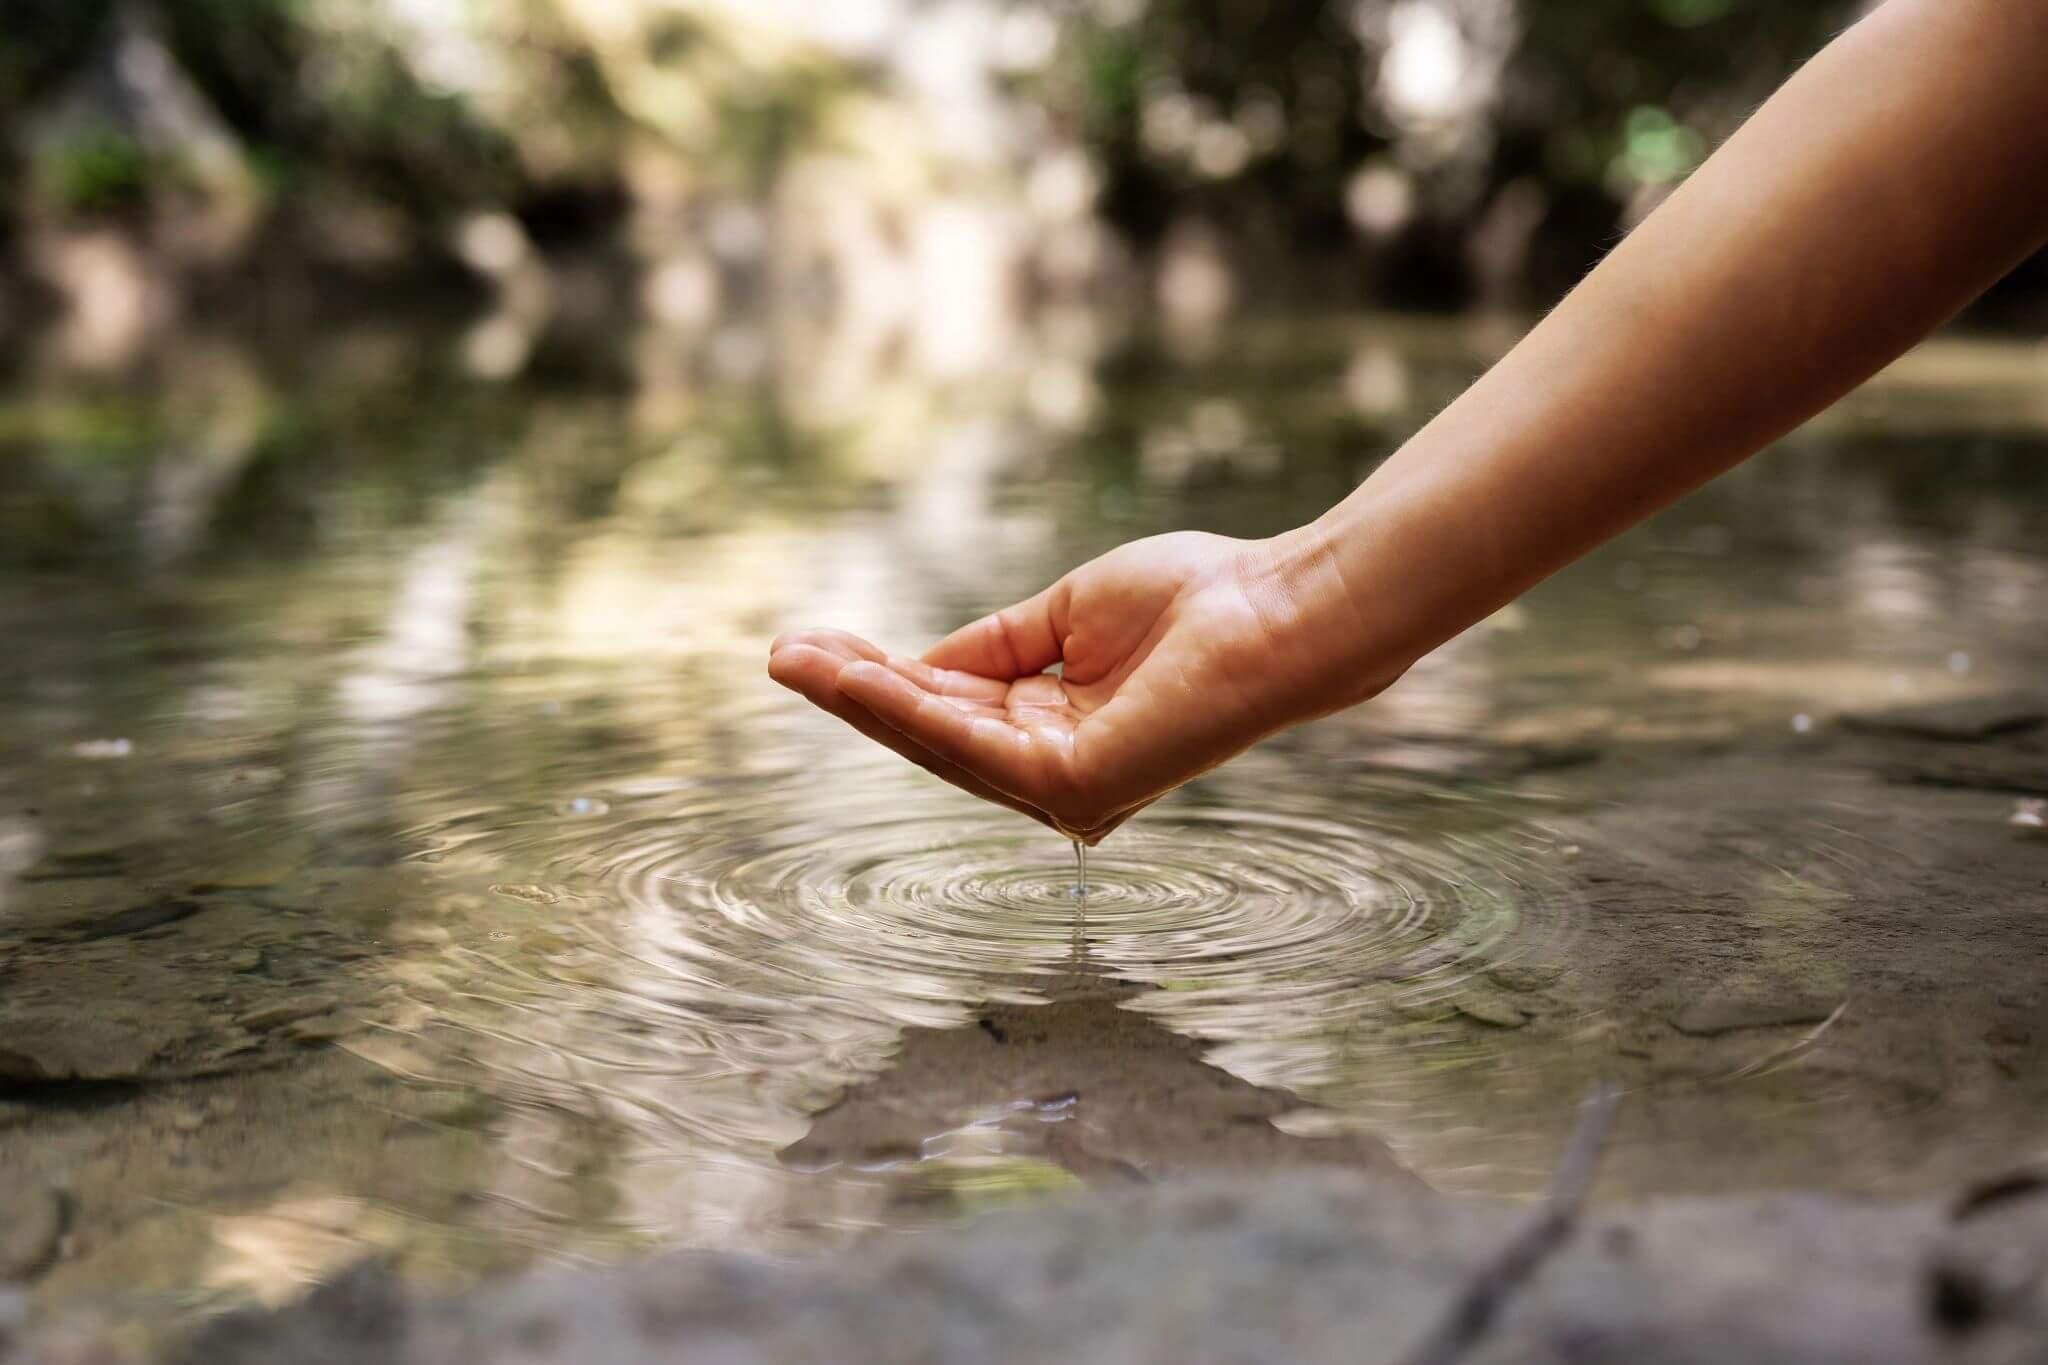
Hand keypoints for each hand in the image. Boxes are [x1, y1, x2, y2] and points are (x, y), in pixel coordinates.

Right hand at [768, 530, 1376, 842]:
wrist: (1274, 609)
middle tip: (781, 654)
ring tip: (796, 660)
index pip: (951, 708)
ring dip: (862, 700)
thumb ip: (995, 643)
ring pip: (940, 742)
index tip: (814, 641)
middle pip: (932, 733)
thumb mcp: (1068, 613)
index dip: (882, 675)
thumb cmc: (1197, 601)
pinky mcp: (1075, 788)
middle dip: (854, 691)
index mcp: (1056, 732)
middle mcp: (1055, 775)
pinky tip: (858, 677)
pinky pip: (973, 745)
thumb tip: (920, 658)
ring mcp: (1065, 790)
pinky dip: (910, 709)